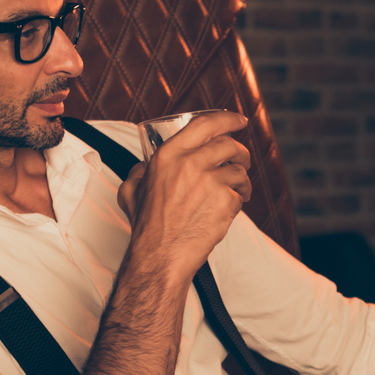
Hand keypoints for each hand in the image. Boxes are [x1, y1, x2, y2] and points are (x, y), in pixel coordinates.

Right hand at [118, 111, 252, 275]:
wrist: (161, 256)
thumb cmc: (147, 227)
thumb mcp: (131, 191)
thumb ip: (139, 172)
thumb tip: (145, 165)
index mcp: (168, 155)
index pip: (204, 124)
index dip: (227, 119)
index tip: (239, 120)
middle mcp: (190, 164)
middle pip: (229, 145)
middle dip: (240, 152)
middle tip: (241, 159)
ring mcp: (210, 183)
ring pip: (239, 171)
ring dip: (243, 180)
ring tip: (239, 189)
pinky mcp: (225, 202)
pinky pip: (240, 195)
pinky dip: (239, 201)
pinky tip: (229, 208)